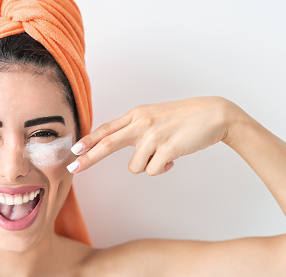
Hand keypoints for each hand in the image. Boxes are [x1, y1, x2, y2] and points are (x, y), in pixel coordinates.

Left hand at [68, 96, 237, 174]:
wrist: (212, 114)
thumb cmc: (184, 117)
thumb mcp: (154, 116)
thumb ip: (136, 128)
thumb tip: (118, 145)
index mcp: (137, 114)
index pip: (107, 128)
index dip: (89, 140)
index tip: (74, 149)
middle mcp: (141, 123)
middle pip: (107, 144)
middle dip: (88, 158)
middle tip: (73, 169)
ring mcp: (154, 136)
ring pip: (135, 166)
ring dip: (148, 165)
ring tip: (163, 154)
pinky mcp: (167, 149)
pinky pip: (153, 170)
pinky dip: (162, 168)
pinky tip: (173, 157)